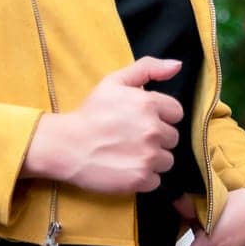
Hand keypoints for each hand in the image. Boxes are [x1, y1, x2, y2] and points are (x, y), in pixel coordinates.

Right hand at [24, 56, 183, 192]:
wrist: (67, 146)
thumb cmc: (90, 112)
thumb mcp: (115, 81)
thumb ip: (148, 68)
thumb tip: (177, 65)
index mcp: (149, 104)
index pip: (176, 113)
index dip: (160, 116)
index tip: (142, 120)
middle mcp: (153, 130)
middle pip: (172, 138)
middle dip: (156, 138)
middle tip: (133, 137)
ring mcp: (148, 157)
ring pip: (167, 160)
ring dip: (153, 159)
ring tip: (130, 154)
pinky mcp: (141, 179)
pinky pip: (156, 180)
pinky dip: (144, 177)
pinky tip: (127, 168)